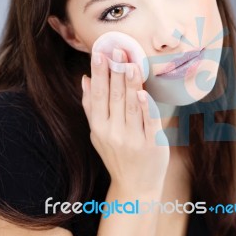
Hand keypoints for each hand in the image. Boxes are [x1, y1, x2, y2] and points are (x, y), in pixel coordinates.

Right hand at [81, 48, 169, 193]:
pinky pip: (149, 122)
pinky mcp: (151, 144)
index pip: (97, 95)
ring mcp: (133, 139)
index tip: (99, 54)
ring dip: (130, 83)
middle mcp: (113, 133)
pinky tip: (143, 91)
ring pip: (131, 105)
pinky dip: (146, 106)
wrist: (135, 186)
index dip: (98, 74)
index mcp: (99, 127)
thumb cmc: (115, 155)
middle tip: (117, 50)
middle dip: (115, 72)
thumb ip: (90, 106)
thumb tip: (83, 79)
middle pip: (114, 97)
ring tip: (129, 63)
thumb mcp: (96, 133)